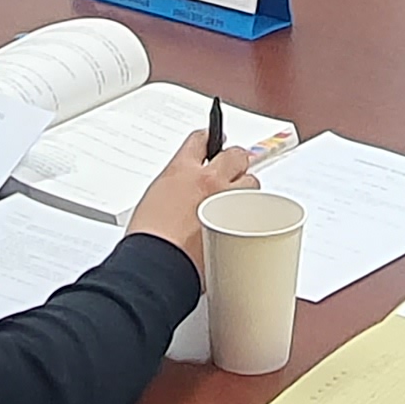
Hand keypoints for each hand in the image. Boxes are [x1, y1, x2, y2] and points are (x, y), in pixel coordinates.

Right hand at [127, 125, 260, 271]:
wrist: (157, 265)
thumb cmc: (148, 239)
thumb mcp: (153, 202)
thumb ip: (174, 192)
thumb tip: (182, 197)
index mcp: (181, 171)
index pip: (200, 140)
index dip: (209, 138)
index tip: (211, 139)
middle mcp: (208, 180)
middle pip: (235, 154)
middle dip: (236, 160)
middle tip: (233, 167)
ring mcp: (227, 200)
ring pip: (251, 181)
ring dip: (246, 188)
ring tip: (239, 199)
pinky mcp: (241, 222)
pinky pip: (255, 210)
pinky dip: (252, 214)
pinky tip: (246, 220)